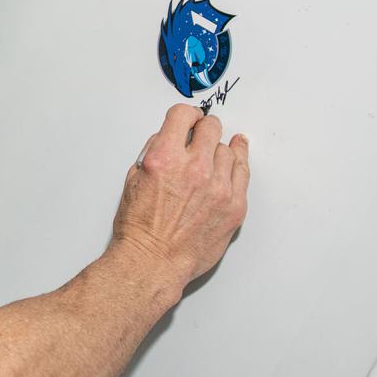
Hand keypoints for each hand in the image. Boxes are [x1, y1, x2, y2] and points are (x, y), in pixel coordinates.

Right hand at [112, 104, 249, 289]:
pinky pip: (243, 172)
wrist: (154, 261)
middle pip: (211, 128)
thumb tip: (170, 139)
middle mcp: (194, 168)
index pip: (183, 115)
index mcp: (165, 158)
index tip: (189, 118)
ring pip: (228, 149)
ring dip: (218, 149)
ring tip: (213, 153)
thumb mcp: (133, 179)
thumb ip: (154, 153)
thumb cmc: (140, 228)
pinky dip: (238, 162)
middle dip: (204, 128)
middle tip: (202, 133)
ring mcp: (218, 187)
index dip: (186, 115)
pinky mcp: (235, 206)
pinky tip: (237, 154)